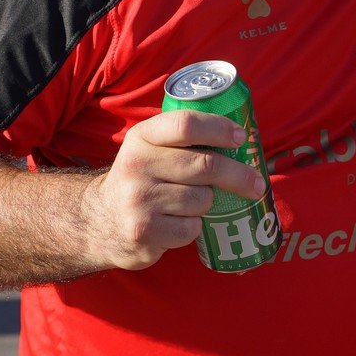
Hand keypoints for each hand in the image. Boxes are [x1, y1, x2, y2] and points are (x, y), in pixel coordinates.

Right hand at [83, 110, 267, 270]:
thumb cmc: (141, 179)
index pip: (186, 124)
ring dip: (207, 204)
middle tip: (257, 183)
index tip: (241, 138)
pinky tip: (177, 224)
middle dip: (239, 175)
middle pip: (204, 165)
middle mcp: (136, 164)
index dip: (219, 129)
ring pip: (202, 200)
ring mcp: (138, 199)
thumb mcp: (148, 148)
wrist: (98, 221)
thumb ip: (181, 138)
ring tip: (192, 204)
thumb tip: (242, 138)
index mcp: (141, 137)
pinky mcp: (143, 231)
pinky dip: (193, 228)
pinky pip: (191, 229)